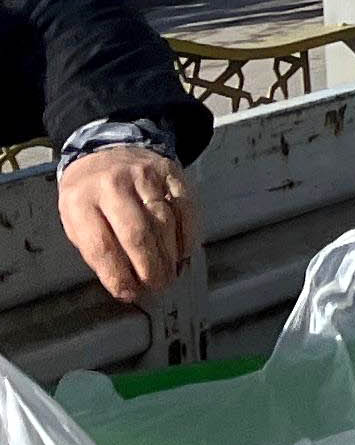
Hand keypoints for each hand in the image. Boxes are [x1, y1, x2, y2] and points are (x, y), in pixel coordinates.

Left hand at [58, 145, 192, 306]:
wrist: (107, 150)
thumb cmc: (89, 195)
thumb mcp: (76, 220)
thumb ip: (97, 250)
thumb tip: (126, 285)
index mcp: (81, 201)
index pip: (101, 246)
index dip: (117, 275)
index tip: (128, 294)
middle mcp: (113, 185)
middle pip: (137, 234)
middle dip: (149, 267)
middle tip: (157, 287)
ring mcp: (144, 176)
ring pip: (164, 223)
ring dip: (169, 255)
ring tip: (170, 275)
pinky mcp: (170, 172)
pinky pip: (185, 207)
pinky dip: (189, 233)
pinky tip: (185, 252)